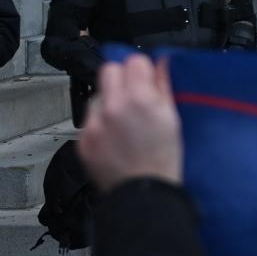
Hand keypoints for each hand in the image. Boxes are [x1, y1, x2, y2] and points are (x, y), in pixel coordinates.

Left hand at [77, 54, 182, 192]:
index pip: (133, 61)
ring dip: (111, 101)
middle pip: (109, 70)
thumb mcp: (173, 119)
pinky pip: (90, 119)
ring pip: (98, 95)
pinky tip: (116, 137)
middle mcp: (112, 108)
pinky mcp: (83, 140)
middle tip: (135, 95)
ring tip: (126, 122)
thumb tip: (161, 62)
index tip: (148, 79)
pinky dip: (102, 123)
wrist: (143, 194)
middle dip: (123, 77)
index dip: (143, 69)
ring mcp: (94, 124)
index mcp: (139, 100)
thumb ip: (164, 86)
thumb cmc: (164, 160)